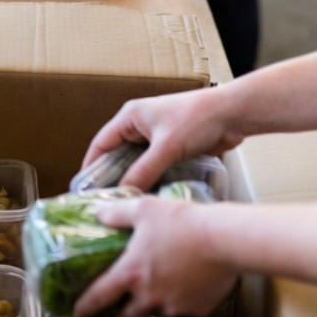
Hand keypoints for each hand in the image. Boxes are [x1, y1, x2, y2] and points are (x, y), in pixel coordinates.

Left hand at [74, 196, 236, 316]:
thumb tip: (99, 214)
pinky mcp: (197, 309)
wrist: (223, 239)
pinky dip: (178, 310)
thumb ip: (117, 214)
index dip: (86, 307)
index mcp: (131, 273)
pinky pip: (183, 314)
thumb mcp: (143, 209)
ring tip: (147, 316)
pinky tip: (180, 301)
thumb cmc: (181, 221)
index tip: (77, 315)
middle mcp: (149, 295)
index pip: (100, 296)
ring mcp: (174, 306)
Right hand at [82, 88, 242, 189]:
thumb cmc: (196, 120)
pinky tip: (148, 195)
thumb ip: (144, 171)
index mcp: (130, 117)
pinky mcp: (172, 146)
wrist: (232, 114)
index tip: (84, 188)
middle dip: (111, 175)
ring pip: (137, 162)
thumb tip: (126, 193)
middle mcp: (139, 125)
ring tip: (125, 202)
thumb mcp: (166, 147)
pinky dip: (150, 178)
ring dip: (133, 178)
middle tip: (104, 200)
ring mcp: (156, 136)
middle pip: (117, 154)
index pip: (101, 143)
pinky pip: (154, 165)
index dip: (91, 165)